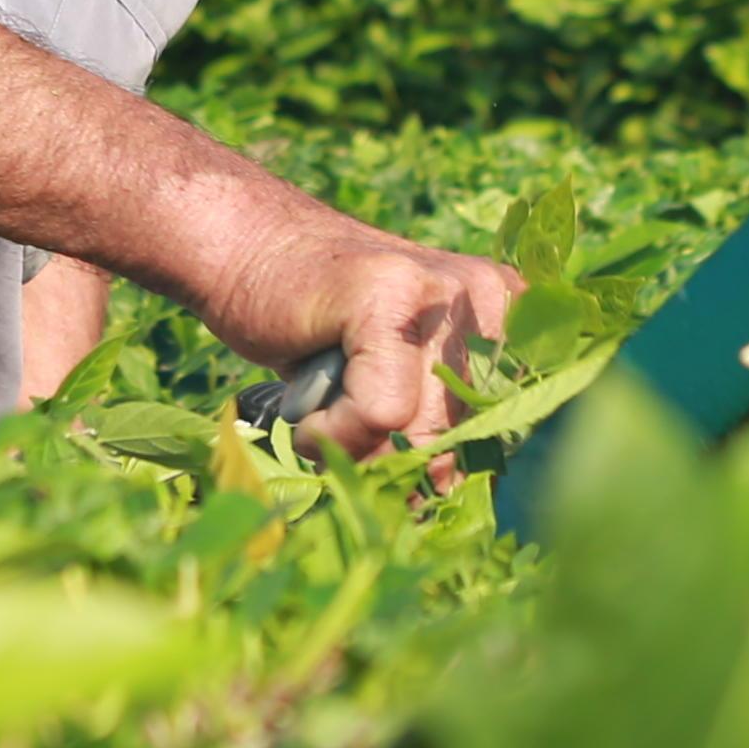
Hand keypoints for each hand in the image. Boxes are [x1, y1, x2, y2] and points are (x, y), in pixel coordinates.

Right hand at [197, 201, 519, 458]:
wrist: (244, 249)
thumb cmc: (317, 326)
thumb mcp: (397, 374)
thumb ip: (436, 421)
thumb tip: (446, 498)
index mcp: (503, 313)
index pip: (503, 430)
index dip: (444, 466)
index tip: (396, 457)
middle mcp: (487, 295)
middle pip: (462, 438)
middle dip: (396, 461)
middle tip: (343, 430)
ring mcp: (442, 290)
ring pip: (421, 432)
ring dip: (357, 448)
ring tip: (322, 409)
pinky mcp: (390, 296)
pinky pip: (380, 412)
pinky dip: (331, 432)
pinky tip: (309, 405)